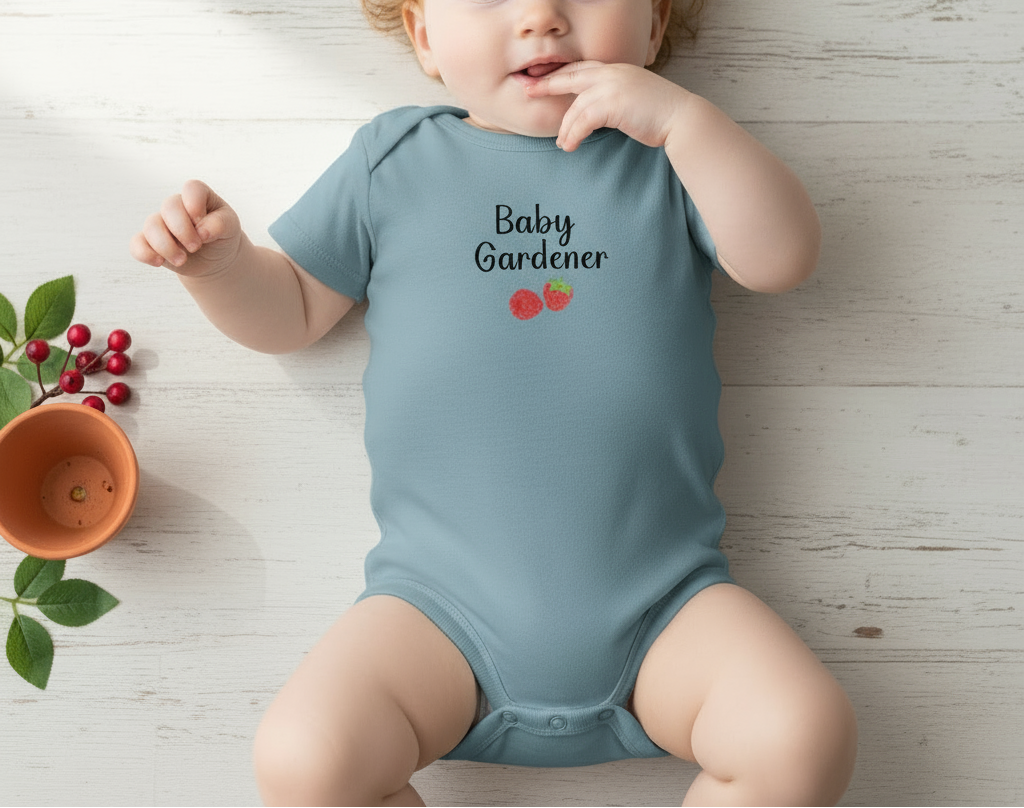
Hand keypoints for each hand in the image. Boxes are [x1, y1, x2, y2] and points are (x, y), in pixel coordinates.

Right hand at [130, 180, 241, 277]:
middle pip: (169, 207)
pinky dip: (144, 253)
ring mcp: (161, 223)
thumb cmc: (222, 236)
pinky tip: (159, 262)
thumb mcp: (230, 228)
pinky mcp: (150, 242)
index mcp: (198, 197)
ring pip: (151, 226)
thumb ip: (219, 224)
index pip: (192, 189)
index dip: (195, 205)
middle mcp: (177, 206)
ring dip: (166, 246)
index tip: (202, 222)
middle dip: (182, 230)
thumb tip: (202, 231)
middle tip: (196, 247)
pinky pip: (137, 244)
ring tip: (182, 260)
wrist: (215, 259)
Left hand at [525, 61, 691, 152]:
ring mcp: (612, 86)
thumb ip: (613, 99)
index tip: (541, 80)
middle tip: (527, 90)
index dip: (559, 73)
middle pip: (570, 77)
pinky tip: (570, 146)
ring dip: (565, 128)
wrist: (681, 119)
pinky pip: (583, 120)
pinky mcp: (613, 104)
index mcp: (616, 69)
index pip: (580, 68)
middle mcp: (612, 73)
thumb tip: (596, 114)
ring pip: (575, 107)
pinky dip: (574, 135)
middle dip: (546, 84)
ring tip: (562, 144)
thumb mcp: (632, 99)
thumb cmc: (659, 115)